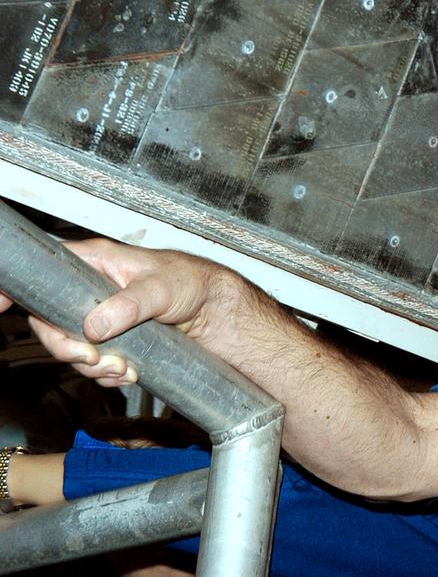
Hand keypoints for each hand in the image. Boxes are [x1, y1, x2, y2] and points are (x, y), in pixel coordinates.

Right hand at [25, 238, 249, 387]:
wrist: (216, 313)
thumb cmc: (194, 283)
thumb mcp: (164, 287)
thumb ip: (131, 303)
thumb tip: (96, 324)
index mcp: (95, 263)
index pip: (43, 268)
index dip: (14, 288)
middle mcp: (90, 290)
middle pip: (49, 322)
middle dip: (68, 349)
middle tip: (94, 359)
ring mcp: (99, 317)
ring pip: (71, 348)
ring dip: (93, 367)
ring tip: (125, 367)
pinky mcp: (111, 341)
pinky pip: (92, 364)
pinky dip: (107, 374)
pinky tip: (130, 372)